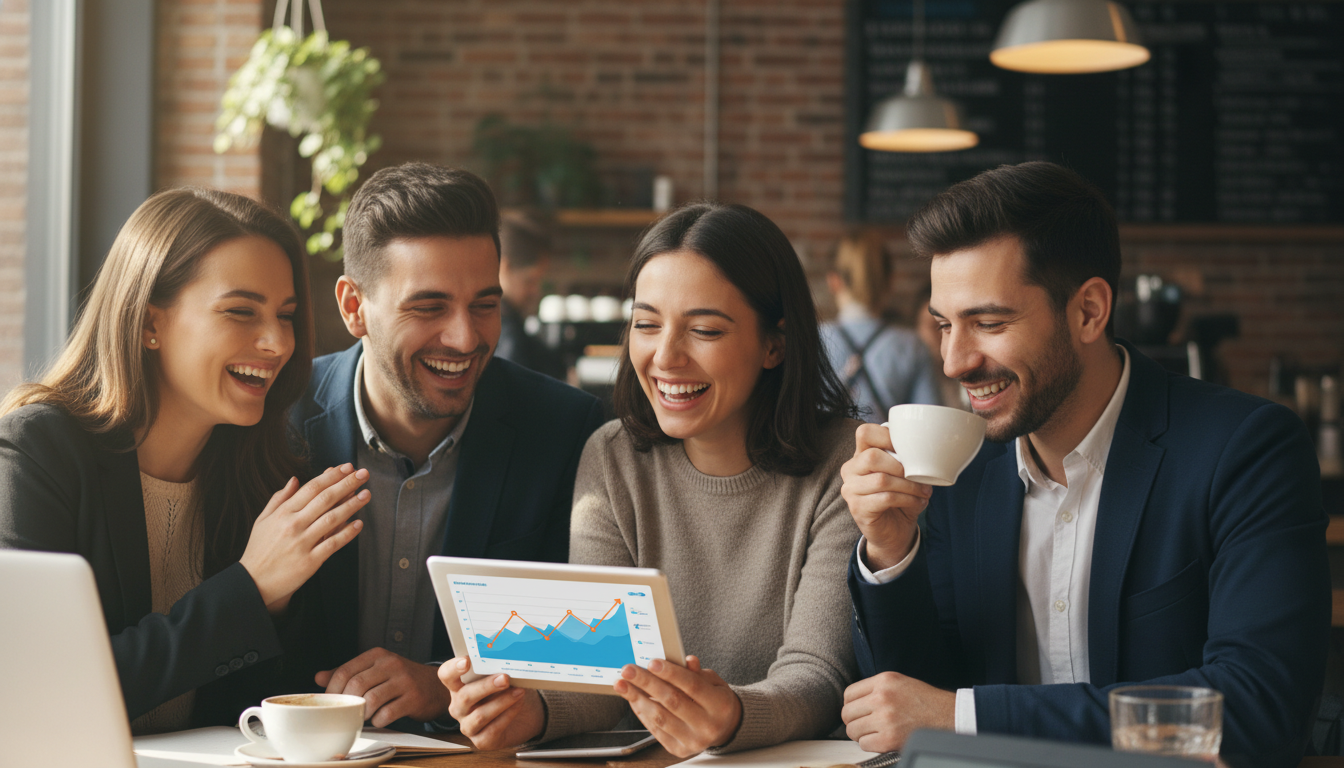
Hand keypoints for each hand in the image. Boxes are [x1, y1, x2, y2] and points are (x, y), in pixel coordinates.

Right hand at [239, 464, 369, 612]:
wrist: (253, 583)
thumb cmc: (259, 550)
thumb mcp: (262, 520)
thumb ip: (279, 498)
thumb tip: (295, 479)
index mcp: (283, 513)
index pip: (312, 488)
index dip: (331, 476)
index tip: (347, 467)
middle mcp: (293, 525)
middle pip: (325, 499)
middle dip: (346, 484)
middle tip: (363, 474)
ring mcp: (302, 543)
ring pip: (332, 519)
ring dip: (352, 505)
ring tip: (366, 494)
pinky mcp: (310, 561)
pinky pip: (332, 544)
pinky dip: (347, 533)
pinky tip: (358, 523)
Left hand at [316, 647, 449, 725]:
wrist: (435, 686)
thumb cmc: (401, 679)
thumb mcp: (375, 669)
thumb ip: (348, 672)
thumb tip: (319, 678)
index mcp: (377, 655)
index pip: (345, 671)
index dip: (333, 690)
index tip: (331, 702)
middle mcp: (391, 664)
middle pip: (356, 685)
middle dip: (348, 703)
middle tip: (347, 712)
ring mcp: (403, 681)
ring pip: (371, 700)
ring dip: (363, 713)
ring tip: (365, 715)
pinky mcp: (413, 698)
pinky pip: (387, 714)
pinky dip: (379, 721)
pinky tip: (380, 719)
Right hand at [440, 656, 543, 749]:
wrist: (521, 717)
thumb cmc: (506, 692)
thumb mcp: (500, 677)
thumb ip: (497, 670)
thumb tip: (507, 662)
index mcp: (458, 687)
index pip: (446, 675)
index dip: (453, 668)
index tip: (467, 661)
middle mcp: (459, 707)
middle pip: (465, 696)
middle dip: (486, 686)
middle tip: (505, 678)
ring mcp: (468, 726)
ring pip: (480, 715)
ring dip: (502, 702)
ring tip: (518, 691)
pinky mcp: (481, 741)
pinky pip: (493, 729)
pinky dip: (508, 715)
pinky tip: (518, 704)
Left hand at [613, 656, 741, 756]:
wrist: (725, 729)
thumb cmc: (717, 701)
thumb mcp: (714, 682)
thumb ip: (698, 673)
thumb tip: (686, 660)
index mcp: (720, 705)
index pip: (693, 686)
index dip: (671, 673)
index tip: (652, 662)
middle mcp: (707, 726)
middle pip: (672, 701)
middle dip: (647, 683)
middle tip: (628, 670)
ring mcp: (693, 741)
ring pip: (660, 718)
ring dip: (637, 699)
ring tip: (623, 684)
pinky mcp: (678, 749)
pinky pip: (655, 730)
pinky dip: (642, 712)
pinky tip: (633, 698)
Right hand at [840, 424, 932, 570]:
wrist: (893, 532)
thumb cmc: (899, 498)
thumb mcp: (904, 475)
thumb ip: (906, 460)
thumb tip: (925, 453)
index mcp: (861, 455)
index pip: (865, 433)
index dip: (888, 436)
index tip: (909, 449)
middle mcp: (851, 469)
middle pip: (872, 456)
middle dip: (901, 467)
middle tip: (919, 476)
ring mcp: (851, 489)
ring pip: (881, 479)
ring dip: (909, 486)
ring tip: (923, 491)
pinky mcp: (857, 508)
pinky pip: (885, 498)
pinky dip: (906, 499)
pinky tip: (917, 502)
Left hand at [842, 671, 954, 752]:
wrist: (949, 716)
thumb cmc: (925, 702)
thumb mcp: (899, 683)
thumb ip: (876, 689)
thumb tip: (852, 703)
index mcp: (884, 681)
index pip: (848, 694)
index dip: (852, 705)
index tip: (858, 711)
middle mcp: (882, 698)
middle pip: (847, 713)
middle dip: (854, 721)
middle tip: (865, 724)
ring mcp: (885, 719)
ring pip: (852, 730)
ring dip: (861, 734)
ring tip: (874, 732)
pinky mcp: (889, 739)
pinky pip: (864, 744)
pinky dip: (870, 744)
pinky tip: (882, 740)